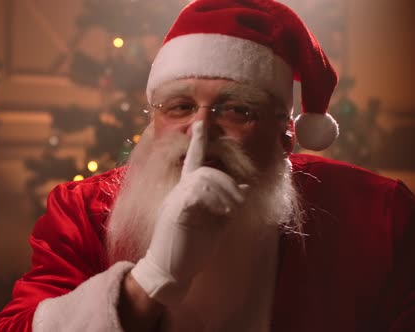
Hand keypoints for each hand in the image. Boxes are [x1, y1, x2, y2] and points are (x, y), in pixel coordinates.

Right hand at [131, 121, 247, 304]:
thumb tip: (245, 187)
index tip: (202, 120)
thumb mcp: (214, 223)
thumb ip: (227, 204)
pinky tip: (222, 215)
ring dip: (224, 194)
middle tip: (237, 206)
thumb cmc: (191, 246)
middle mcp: (180, 192)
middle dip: (227, 184)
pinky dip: (215, 202)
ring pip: (204, 179)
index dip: (199, 140)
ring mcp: (176, 200)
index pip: (194, 160)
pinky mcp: (175, 212)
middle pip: (206, 170)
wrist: (169, 269)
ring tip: (230, 212)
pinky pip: (196, 195)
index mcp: (188, 191)